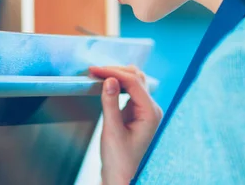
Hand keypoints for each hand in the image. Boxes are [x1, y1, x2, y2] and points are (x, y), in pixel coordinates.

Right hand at [89, 65, 162, 184]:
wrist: (120, 175)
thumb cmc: (119, 159)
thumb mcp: (112, 130)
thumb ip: (111, 103)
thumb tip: (109, 79)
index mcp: (150, 112)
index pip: (133, 82)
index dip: (113, 72)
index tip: (94, 70)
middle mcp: (151, 108)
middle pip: (136, 78)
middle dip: (115, 71)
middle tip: (93, 71)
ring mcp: (145, 109)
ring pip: (134, 81)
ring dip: (116, 75)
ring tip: (97, 74)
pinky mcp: (137, 110)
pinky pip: (130, 90)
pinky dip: (117, 83)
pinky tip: (106, 82)